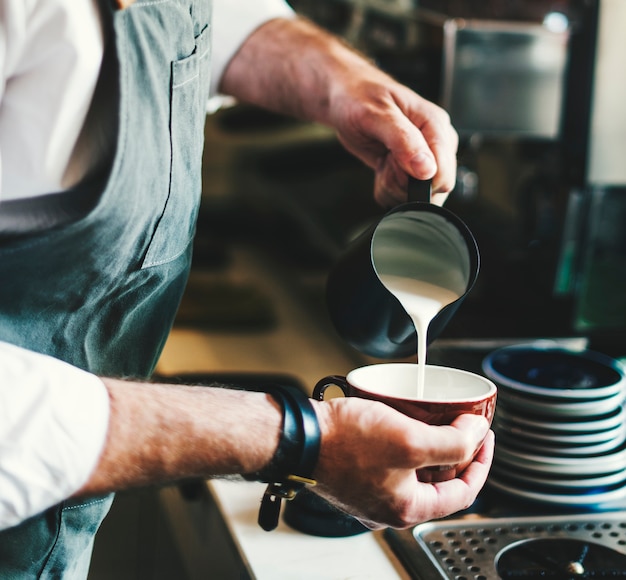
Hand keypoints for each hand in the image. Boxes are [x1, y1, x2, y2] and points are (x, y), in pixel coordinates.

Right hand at [311, 397, 493, 528]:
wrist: (296, 437)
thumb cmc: (343, 442)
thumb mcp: (409, 440)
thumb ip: (452, 442)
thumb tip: (477, 434)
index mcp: (407, 508)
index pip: (463, 491)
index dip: (481, 461)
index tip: (486, 436)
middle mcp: (389, 507)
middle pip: (439, 481)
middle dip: (456, 450)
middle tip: (464, 424)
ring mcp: (371, 493)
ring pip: (415, 471)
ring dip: (430, 445)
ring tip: (437, 418)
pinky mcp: (357, 476)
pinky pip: (393, 463)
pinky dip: (405, 444)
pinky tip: (404, 423)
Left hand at [326, 63, 458, 207]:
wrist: (346, 98)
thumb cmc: (359, 97)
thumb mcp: (376, 115)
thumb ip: (403, 140)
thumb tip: (427, 169)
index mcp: (435, 124)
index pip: (443, 173)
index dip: (415, 179)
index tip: (393, 161)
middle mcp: (436, 142)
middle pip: (433, 189)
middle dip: (402, 182)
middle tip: (385, 159)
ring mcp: (426, 157)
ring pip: (418, 195)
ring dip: (393, 185)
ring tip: (383, 160)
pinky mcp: (413, 169)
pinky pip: (405, 195)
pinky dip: (389, 188)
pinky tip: (383, 168)